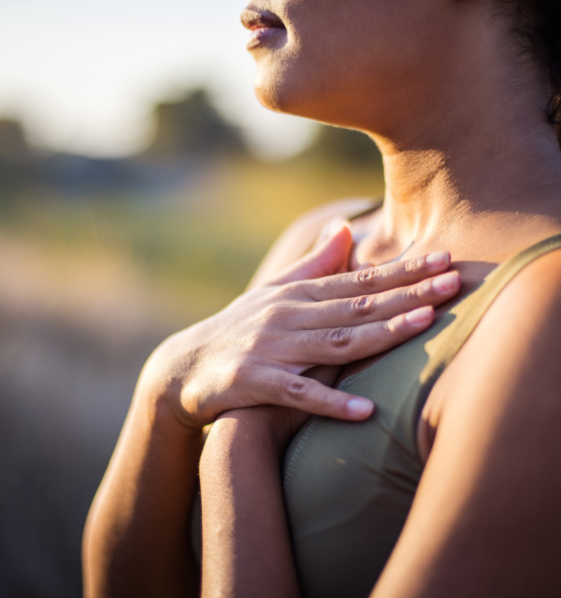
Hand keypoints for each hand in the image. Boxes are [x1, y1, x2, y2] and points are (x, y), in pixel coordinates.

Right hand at [141, 223, 459, 428]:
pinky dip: (330, 402)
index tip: (444, 259)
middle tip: (454, 281)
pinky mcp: (253, 382)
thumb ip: (313, 264)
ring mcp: (271, 348)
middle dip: (408, 294)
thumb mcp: (274, 292)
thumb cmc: (239, 327)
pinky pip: (297, 394)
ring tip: (423, 325)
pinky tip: (365, 411)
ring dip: (380, 334)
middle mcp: (288, 316)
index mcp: (298, 295)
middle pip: (356, 306)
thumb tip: (344, 228)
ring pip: (334, 342)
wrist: (185, 365)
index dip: (403, 271)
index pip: (359, 281)